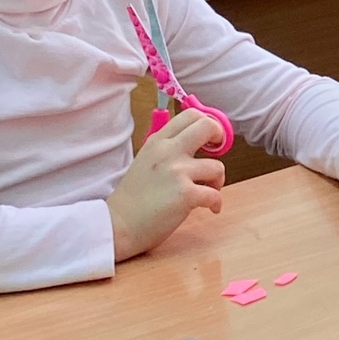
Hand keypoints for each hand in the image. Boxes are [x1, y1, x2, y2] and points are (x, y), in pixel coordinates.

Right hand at [106, 106, 225, 259]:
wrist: (118, 225)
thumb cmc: (132, 198)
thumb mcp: (145, 161)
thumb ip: (167, 150)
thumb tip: (194, 145)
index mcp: (157, 141)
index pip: (190, 115)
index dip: (208, 123)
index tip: (210, 138)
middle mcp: (168, 151)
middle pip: (207, 127)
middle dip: (220, 138)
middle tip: (217, 153)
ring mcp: (178, 171)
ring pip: (217, 166)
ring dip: (217, 180)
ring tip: (208, 190)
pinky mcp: (186, 194)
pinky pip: (215, 194)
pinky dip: (216, 203)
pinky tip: (210, 208)